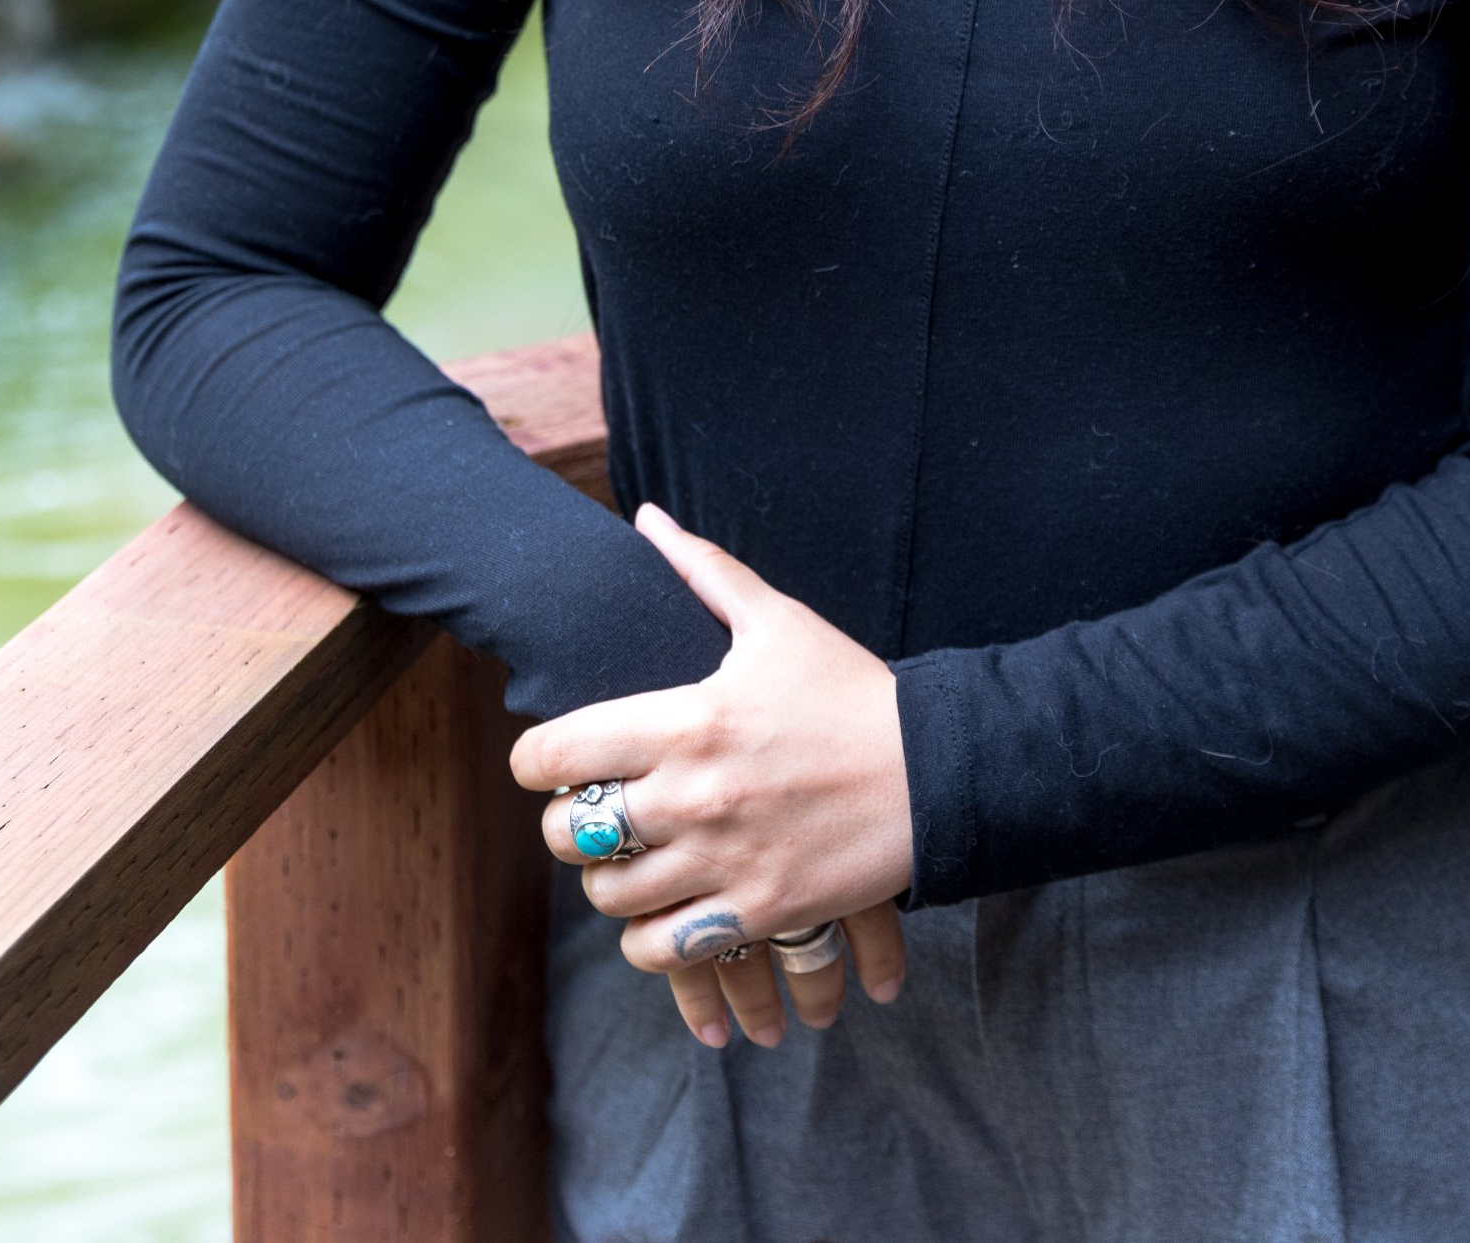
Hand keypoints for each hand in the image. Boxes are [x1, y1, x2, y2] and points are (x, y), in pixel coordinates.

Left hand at [511, 502, 914, 1049]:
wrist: (937, 770)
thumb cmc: (852, 690)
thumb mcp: (779, 621)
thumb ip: (704, 571)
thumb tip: (647, 520)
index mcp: (688, 721)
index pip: (559, 751)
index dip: (532, 758)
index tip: (541, 760)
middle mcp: (693, 797)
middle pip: (567, 833)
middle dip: (565, 823)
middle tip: (590, 811)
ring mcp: (723, 862)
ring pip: (608, 896)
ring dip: (609, 878)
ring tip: (631, 858)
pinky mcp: (756, 913)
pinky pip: (659, 949)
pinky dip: (649, 936)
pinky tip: (666, 907)